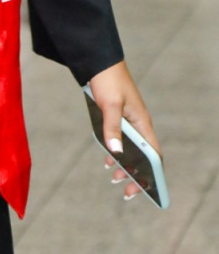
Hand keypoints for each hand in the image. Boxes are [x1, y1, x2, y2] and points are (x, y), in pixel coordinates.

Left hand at [88, 60, 160, 201]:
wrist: (99, 62)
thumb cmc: (108, 81)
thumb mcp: (109, 105)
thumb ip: (112, 128)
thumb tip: (116, 153)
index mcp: (142, 123)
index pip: (154, 155)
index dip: (152, 175)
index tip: (144, 190)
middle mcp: (139, 124)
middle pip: (144, 156)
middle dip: (137, 175)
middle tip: (126, 191)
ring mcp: (129, 121)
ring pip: (132, 150)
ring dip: (126, 165)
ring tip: (115, 178)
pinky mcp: (119, 117)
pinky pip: (122, 140)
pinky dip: (116, 152)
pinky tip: (108, 160)